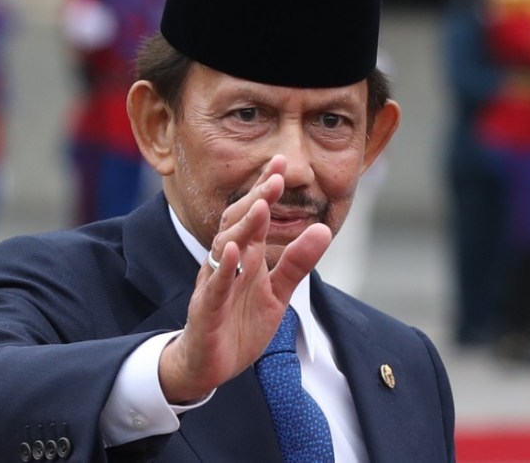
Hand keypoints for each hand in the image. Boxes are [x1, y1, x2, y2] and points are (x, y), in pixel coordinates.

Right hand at [158, 155, 331, 402]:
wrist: (209, 366)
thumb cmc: (239, 324)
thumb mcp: (278, 293)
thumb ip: (298, 262)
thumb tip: (323, 228)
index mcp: (245, 257)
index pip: (254, 216)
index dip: (265, 190)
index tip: (281, 163)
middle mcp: (226, 264)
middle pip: (238, 224)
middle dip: (256, 199)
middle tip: (275, 175)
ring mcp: (214, 284)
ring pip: (225, 249)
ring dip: (243, 227)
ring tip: (260, 206)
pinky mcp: (206, 310)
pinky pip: (214, 286)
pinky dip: (222, 268)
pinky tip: (232, 250)